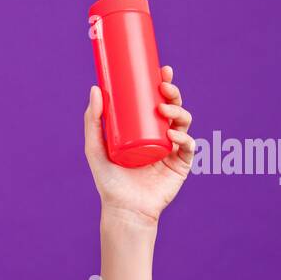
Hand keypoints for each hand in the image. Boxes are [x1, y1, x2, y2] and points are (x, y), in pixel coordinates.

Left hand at [84, 64, 192, 227]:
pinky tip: (173, 135)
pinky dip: (183, 138)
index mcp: (146, 129)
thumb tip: (95, 89)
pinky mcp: (181, 165)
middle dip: (174, 93)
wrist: (124, 209)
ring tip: (164, 110)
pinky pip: (188, 147)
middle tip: (164, 87)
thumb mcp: (96, 148)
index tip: (162, 70)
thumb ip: (93, 121)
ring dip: (178, 112)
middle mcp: (162, 136)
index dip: (164, 84)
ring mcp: (173, 150)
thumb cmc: (109, 180)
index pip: (158, 101)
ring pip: (184, 123)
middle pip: (174, 108)